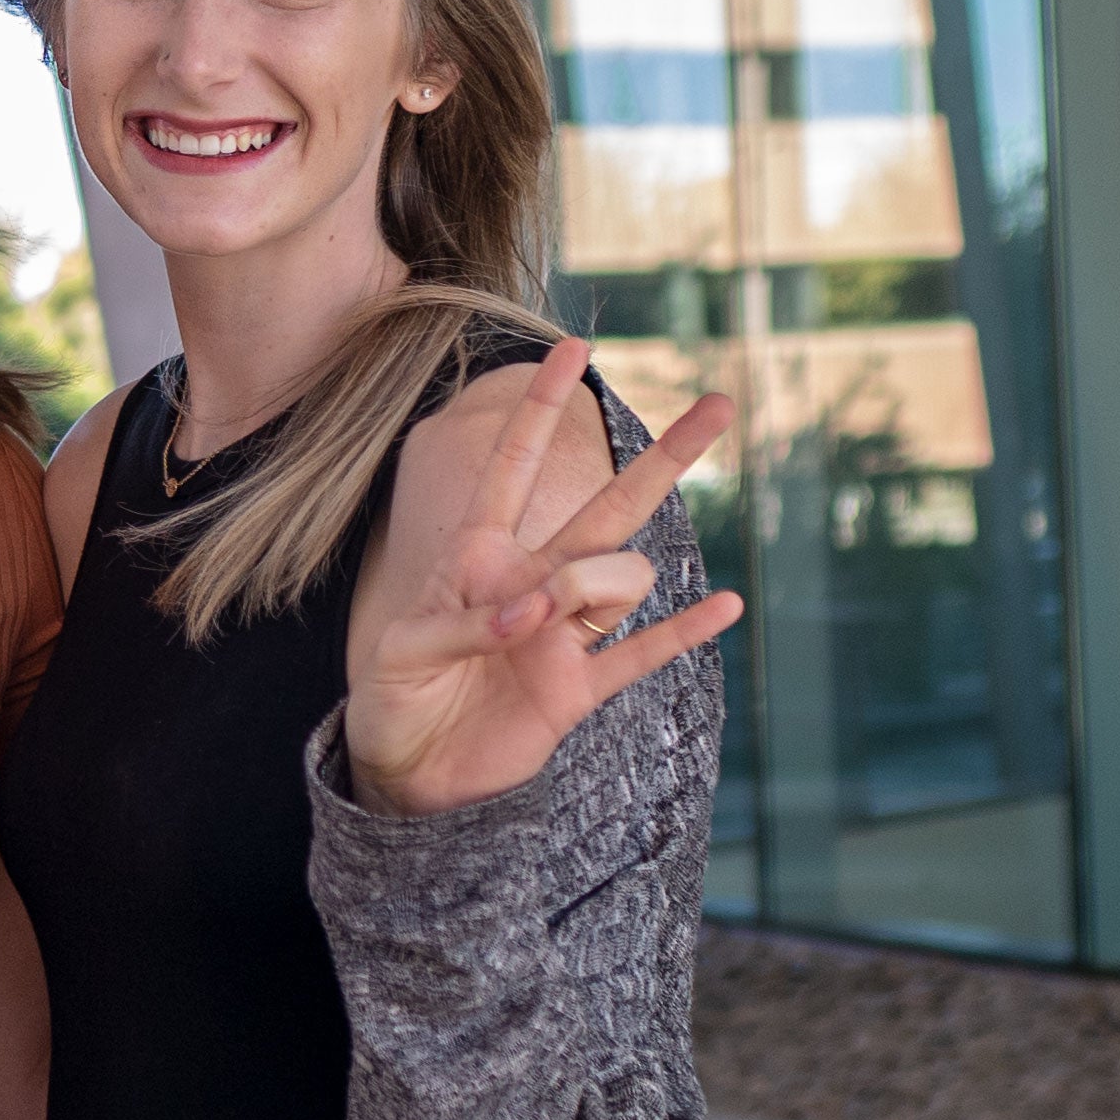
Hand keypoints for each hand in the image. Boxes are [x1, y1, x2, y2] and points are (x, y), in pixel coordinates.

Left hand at [343, 341, 742, 819]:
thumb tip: (533, 614)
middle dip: (665, 459)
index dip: (540, 409)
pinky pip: (642, 655)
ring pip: (621, 578)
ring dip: (595, 586)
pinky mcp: (578, 690)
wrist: (410, 772)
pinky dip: (682, 633)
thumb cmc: (393, 696)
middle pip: (611, 507)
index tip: (573, 347)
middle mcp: (531, 582)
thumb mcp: (402, 652)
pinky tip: (726, 607)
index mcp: (477, 555)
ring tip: (547, 619)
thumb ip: (464, 625)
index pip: (514, 466)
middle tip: (719, 406)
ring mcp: (562, 634)